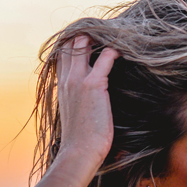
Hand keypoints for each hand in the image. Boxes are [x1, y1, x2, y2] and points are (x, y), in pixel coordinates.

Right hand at [56, 35, 119, 164]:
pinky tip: (125, 51)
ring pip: (84, 43)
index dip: (75, 43)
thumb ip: (78, 103)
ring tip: (116, 36)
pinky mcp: (93, 85)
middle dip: (87, 33)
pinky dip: (115, 50)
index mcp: (61, 86)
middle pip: (71, 42)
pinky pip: (105, 57)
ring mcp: (78, 80)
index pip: (62, 53)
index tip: (91, 39)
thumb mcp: (75, 116)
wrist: (78, 153)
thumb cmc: (80, 141)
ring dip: (100, 36)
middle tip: (106, 32)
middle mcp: (67, 79)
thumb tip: (89, 104)